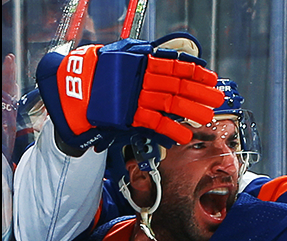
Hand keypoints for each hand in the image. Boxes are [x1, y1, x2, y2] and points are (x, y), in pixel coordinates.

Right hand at [36, 33, 224, 151]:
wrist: (70, 92)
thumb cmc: (96, 76)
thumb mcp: (121, 59)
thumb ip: (143, 61)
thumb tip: (168, 63)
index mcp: (141, 63)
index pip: (175, 66)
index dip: (195, 72)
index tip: (210, 78)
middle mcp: (140, 79)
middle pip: (177, 86)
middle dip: (199, 93)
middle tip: (217, 99)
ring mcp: (134, 98)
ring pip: (170, 104)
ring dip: (190, 111)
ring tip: (206, 117)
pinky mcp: (126, 116)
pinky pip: (153, 122)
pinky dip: (170, 129)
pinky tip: (184, 134)